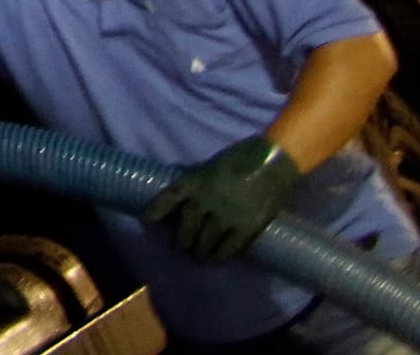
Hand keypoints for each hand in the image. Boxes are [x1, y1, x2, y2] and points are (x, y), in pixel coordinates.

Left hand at [145, 136, 302, 263]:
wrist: (272, 163)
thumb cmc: (240, 159)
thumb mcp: (210, 166)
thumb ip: (198, 182)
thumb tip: (184, 197)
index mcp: (194, 181)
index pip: (168, 198)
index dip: (155, 211)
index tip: (147, 223)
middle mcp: (205, 200)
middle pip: (186, 226)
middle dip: (182, 239)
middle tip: (181, 247)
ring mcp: (225, 215)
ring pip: (205, 240)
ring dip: (199, 251)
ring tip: (198, 257)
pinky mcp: (245, 227)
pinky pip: (228, 247)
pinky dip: (220, 256)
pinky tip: (216, 260)